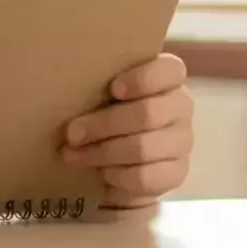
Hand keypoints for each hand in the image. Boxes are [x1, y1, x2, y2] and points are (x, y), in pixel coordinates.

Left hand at [62, 52, 193, 209]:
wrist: (123, 159)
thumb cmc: (109, 113)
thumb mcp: (104, 94)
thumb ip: (97, 85)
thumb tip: (63, 84)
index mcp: (167, 78)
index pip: (170, 70)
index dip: (143, 79)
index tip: (113, 88)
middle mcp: (181, 107)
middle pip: (148, 114)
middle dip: (103, 124)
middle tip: (72, 133)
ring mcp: (182, 141)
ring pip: (143, 148)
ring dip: (102, 153)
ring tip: (73, 155)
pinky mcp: (176, 173)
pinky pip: (145, 177)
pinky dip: (117, 175)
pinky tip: (102, 173)